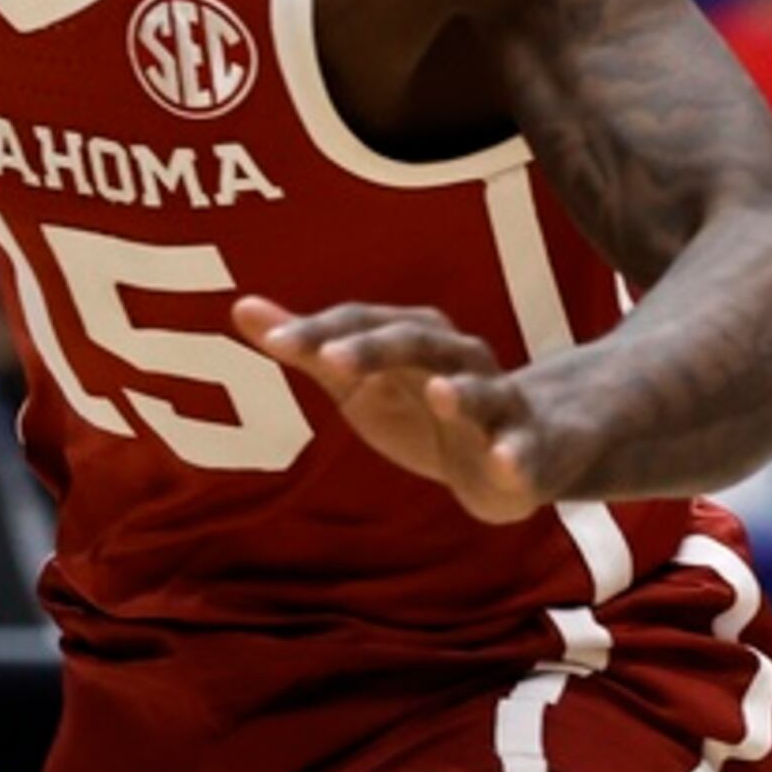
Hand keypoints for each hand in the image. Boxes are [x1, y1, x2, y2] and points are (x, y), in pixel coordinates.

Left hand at [234, 297, 568, 523]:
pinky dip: (517, 456)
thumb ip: (309, 347)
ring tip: (440, 394)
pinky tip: (505, 464)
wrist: (523, 446)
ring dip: (464, 392)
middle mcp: (458, 360)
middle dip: (377, 349)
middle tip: (332, 360)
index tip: (274, 342)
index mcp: (412, 338)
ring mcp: (499, 403)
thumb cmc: (422, 406)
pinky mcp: (529, 449)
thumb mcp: (360, 377)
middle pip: (418, 342)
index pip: (361, 323)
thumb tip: (242, 307)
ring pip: (483, 391)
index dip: (319, 331)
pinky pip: (524, 450)